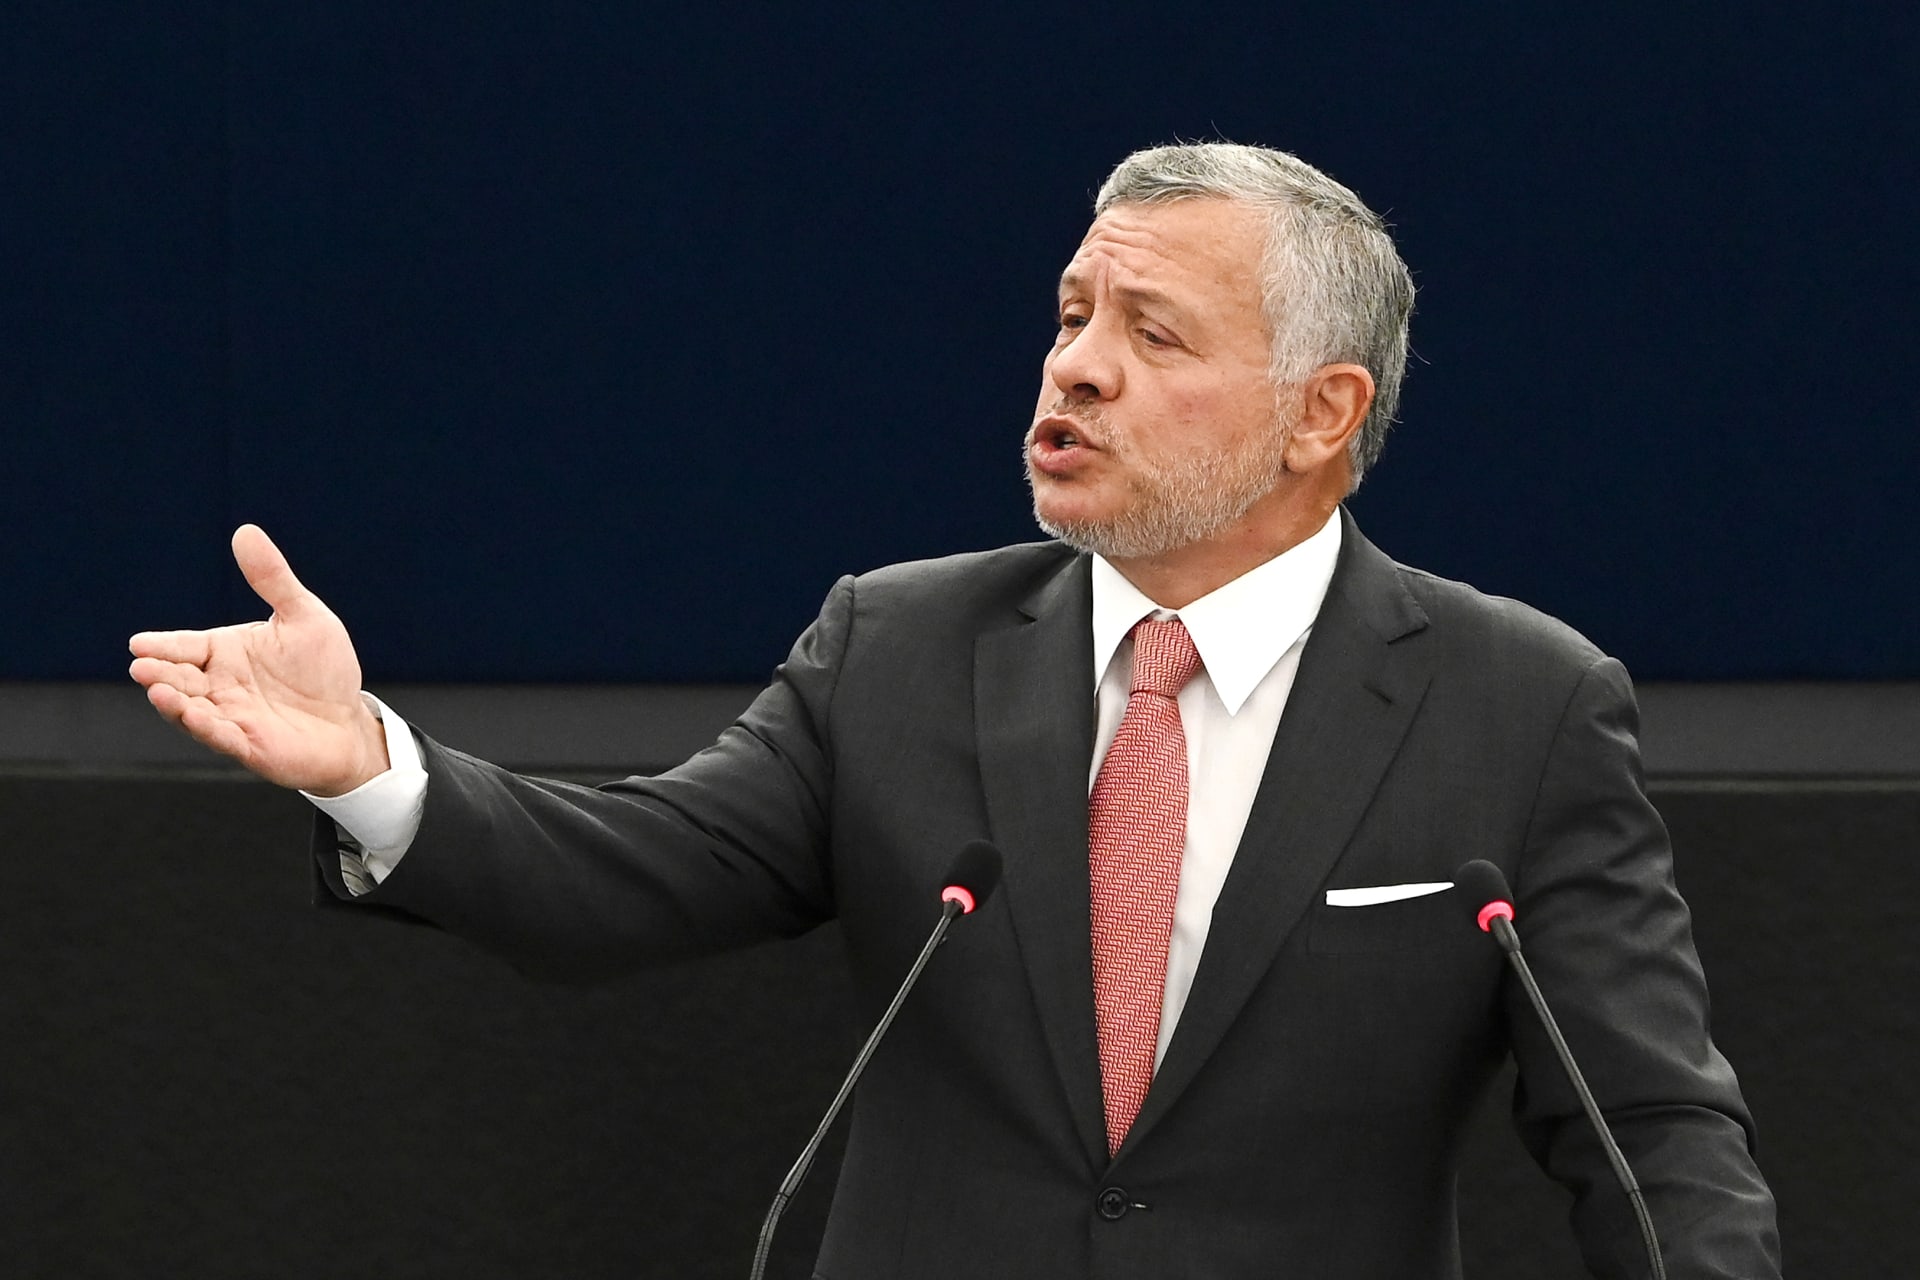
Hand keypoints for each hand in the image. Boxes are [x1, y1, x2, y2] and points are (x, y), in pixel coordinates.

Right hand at [129, 525, 389, 795]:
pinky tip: (196, 717)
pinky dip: (206, 728)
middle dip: (160, 673)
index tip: (139, 643)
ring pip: (192, 710)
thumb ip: (273, 579)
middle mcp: (220, 685)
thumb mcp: (304, 616)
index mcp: (225, 652)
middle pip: (181, 678)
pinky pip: (221, 737)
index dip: (163, 645)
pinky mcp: (248, 745)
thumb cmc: (324, 670)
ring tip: (159, 691)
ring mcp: (231, 717)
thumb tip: (245, 531)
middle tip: (141, 667)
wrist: (348, 721)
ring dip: (174, 703)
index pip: (186, 646)